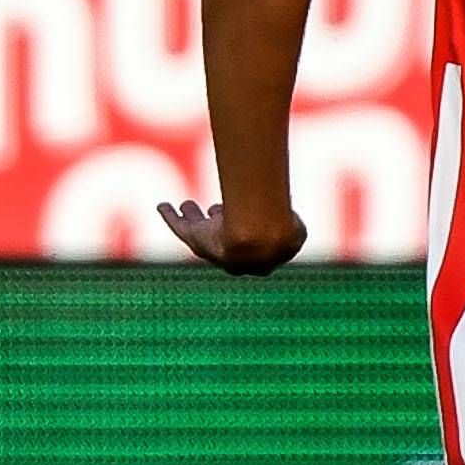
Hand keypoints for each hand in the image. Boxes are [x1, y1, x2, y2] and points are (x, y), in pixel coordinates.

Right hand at [158, 198, 306, 274]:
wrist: (258, 242)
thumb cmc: (279, 233)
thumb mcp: (294, 226)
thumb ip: (295, 223)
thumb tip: (301, 210)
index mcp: (255, 259)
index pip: (246, 242)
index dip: (246, 226)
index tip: (248, 212)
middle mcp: (230, 257)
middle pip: (220, 238)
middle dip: (216, 222)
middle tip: (213, 208)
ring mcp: (211, 248)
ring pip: (198, 231)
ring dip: (192, 218)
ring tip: (187, 205)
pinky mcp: (195, 240)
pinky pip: (179, 227)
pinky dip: (170, 216)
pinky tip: (163, 206)